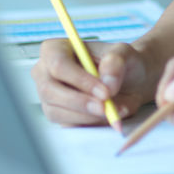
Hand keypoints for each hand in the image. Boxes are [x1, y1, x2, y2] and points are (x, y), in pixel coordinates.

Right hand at [33, 39, 152, 126]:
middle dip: (80, 102)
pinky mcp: (57, 114)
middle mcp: (45, 72)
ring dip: (87, 116)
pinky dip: (90, 123)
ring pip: (56, 111)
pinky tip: (110, 115)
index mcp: (55, 49)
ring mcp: (48, 95)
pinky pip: (66, 124)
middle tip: (105, 108)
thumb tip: (107, 84)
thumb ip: (116, 63)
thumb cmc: (120, 62)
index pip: (58, 64)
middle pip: (49, 91)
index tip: (104, 92)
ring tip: (114, 110)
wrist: (128, 80)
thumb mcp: (124, 53)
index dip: (80, 80)